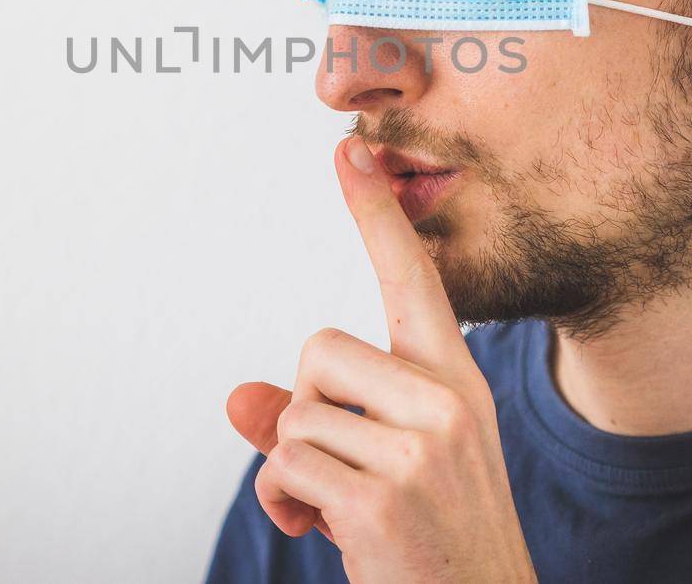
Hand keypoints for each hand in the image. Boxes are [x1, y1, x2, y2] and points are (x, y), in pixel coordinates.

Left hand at [225, 137, 537, 582]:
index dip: (377, 218)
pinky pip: (285, 465)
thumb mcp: (385, 463)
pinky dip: (287, 503)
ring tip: (341, 508)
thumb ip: (311, 420)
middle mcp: (446, 401)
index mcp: (455, 381)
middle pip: (317, 351)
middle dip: (307, 411)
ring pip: (293, 414)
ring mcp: (421, 449)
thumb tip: (236, 400)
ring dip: (295, 469)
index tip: (347, 153)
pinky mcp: (385, 499)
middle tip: (346, 470)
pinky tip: (331, 533)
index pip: (413, 282)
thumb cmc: (430, 537)